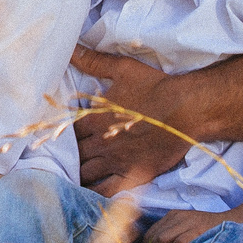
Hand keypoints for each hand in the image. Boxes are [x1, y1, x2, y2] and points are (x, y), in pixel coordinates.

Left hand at [70, 45, 191, 193]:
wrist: (186, 110)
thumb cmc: (155, 87)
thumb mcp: (122, 68)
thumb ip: (93, 61)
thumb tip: (71, 47)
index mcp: (94, 119)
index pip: (67, 131)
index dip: (61, 134)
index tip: (57, 135)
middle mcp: (101, 143)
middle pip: (73, 155)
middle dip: (66, 157)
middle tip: (60, 159)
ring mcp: (116, 161)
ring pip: (85, 174)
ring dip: (76, 175)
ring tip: (69, 177)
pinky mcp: (133, 174)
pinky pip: (107, 191)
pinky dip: (94, 193)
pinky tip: (88, 195)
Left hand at [135, 207, 221, 242]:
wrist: (239, 222)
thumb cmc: (214, 233)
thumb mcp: (191, 230)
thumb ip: (175, 239)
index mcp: (174, 216)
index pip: (150, 234)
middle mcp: (178, 217)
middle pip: (153, 238)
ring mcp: (188, 222)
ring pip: (161, 240)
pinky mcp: (198, 230)